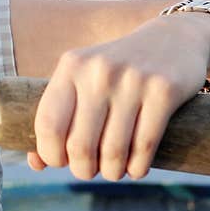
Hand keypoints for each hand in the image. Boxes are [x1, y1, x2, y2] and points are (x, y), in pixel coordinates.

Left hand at [27, 17, 209, 179]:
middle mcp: (99, 71)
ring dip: (111, 172)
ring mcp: (133, 80)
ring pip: (113, 152)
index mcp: (71, 66)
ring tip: (112, 170)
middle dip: (82, 170)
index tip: (60, 161)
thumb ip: (57, 116)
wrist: (174, 38)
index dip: (50, 154)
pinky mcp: (164, 91)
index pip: (48, 124)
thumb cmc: (116, 70)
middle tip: (89, 170)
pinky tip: (135, 169)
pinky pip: (144, 147)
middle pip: (80, 145)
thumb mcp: (82, 80)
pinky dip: (137, 168)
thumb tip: (35, 163)